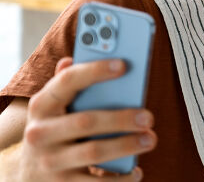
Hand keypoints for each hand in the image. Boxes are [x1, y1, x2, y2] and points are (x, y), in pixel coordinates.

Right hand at [16, 57, 156, 180]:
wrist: (28, 175)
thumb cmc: (54, 130)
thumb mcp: (54, 107)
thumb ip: (66, 83)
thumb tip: (72, 58)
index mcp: (42, 105)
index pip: (67, 81)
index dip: (94, 70)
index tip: (123, 64)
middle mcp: (40, 133)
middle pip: (86, 120)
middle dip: (121, 118)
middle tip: (149, 116)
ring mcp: (49, 162)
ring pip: (93, 151)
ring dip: (126, 145)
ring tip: (151, 139)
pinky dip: (120, 178)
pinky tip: (137, 171)